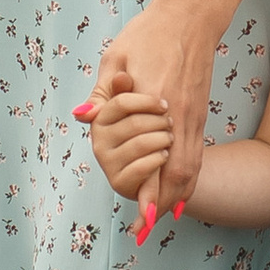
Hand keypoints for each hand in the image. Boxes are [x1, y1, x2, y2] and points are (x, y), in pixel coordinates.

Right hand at [80, 85, 171, 218]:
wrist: (151, 157)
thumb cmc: (140, 124)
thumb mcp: (129, 97)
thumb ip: (116, 88)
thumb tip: (110, 86)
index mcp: (99, 117)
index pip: (121, 103)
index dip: (148, 102)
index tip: (164, 105)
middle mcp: (98, 140)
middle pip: (134, 124)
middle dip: (160, 122)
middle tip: (170, 124)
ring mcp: (107, 163)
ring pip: (141, 145)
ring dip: (162, 140)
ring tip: (169, 138)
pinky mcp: (119, 182)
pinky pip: (141, 169)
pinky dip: (158, 160)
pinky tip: (164, 155)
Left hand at [85, 0, 213, 213]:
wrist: (190, 18)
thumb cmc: (148, 35)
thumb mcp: (116, 57)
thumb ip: (102, 94)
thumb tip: (82, 118)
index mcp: (155, 103)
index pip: (155, 160)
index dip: (151, 193)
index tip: (143, 221)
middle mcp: (179, 117)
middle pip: (178, 174)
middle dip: (163, 203)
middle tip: (146, 226)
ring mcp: (194, 117)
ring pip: (191, 168)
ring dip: (177, 195)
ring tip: (161, 215)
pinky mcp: (200, 114)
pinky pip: (197, 155)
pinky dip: (188, 177)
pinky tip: (178, 189)